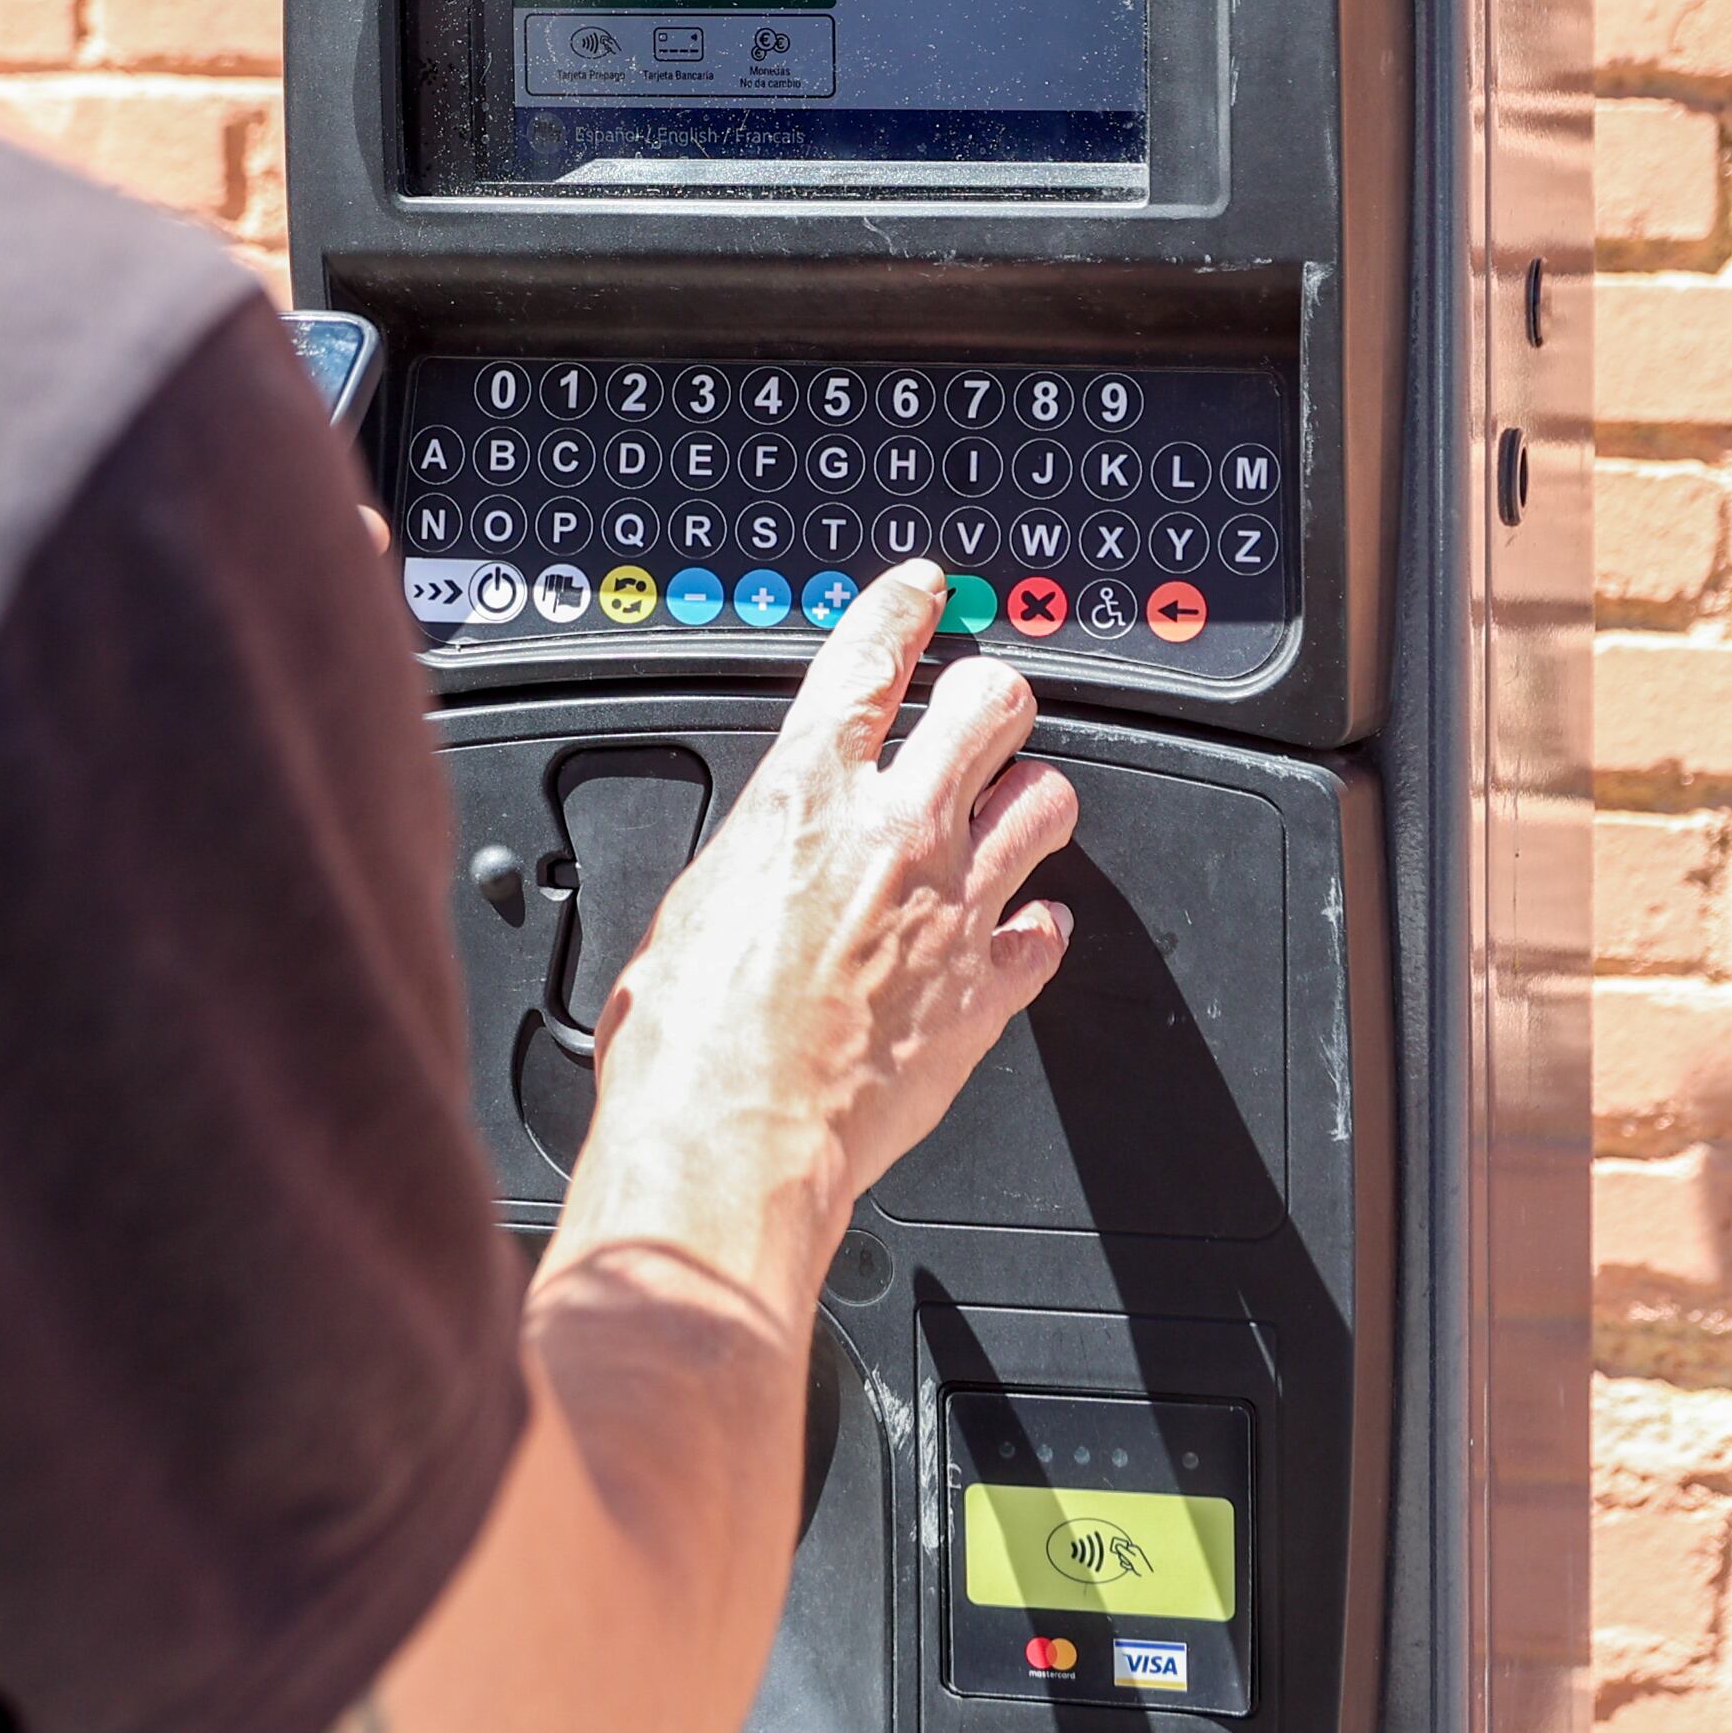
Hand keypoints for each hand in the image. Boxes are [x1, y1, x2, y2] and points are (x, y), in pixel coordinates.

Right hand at [585, 563, 1079, 1237]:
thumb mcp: (690, 907)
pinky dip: (1035, 926)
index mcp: (803, 797)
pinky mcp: (986, 991)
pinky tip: (1019, 928)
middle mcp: (894, 833)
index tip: (924, 592)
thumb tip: (767, 864)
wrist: (732, 1139)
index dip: (905, 608)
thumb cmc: (685, 1041)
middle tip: (983, 707)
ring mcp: (954, 908)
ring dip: (1030, 797)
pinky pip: (1046, 933)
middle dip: (992, 695)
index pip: (870, 657)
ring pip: (1044, 801)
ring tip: (1013, 809)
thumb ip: (754, 862)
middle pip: (991, 705)